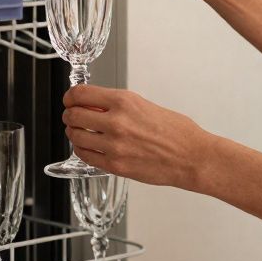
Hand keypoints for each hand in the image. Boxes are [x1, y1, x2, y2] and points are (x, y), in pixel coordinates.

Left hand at [62, 84, 216, 189]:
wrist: (191, 156)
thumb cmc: (176, 131)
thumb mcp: (143, 105)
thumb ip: (116, 105)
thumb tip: (94, 105)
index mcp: (124, 101)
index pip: (80, 94)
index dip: (70, 96)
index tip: (70, 99)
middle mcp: (116, 122)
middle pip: (73, 115)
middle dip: (69, 115)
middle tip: (72, 116)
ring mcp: (114, 146)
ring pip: (75, 136)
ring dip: (73, 133)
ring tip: (79, 132)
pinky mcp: (115, 166)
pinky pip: (85, 156)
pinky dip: (81, 150)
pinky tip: (88, 147)